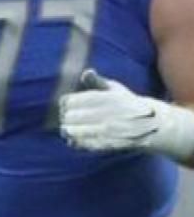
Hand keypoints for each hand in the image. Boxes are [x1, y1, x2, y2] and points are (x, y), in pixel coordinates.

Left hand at [59, 69, 193, 158]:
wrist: (150, 124)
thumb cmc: (126, 102)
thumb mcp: (115, 89)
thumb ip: (97, 82)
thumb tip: (86, 72)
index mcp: (107, 98)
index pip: (71, 101)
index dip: (66, 103)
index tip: (68, 105)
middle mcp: (108, 114)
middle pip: (69, 116)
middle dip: (66, 117)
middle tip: (68, 118)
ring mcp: (108, 131)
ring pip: (73, 131)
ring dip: (68, 130)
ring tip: (68, 129)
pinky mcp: (108, 144)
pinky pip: (83, 144)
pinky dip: (76, 142)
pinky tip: (75, 139)